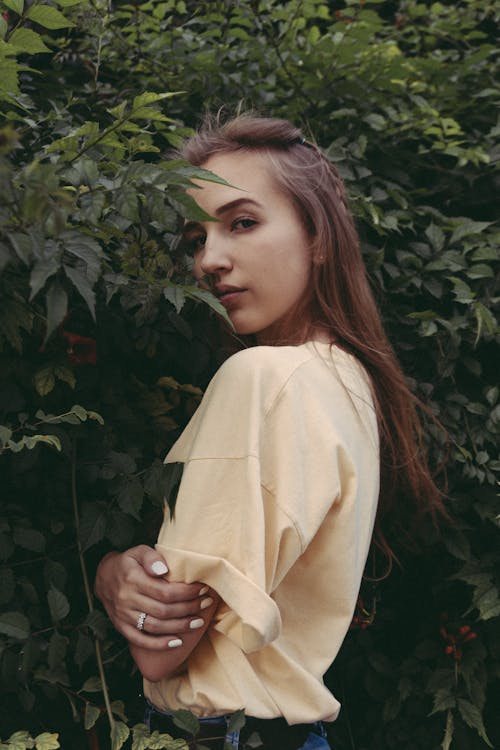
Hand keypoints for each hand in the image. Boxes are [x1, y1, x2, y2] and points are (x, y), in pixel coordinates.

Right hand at [94, 545, 218, 649]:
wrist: (103, 577)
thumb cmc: (128, 563)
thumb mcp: (138, 551)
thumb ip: (152, 557)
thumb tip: (164, 569)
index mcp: (133, 579)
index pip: (164, 591)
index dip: (186, 592)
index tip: (202, 588)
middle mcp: (127, 599)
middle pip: (163, 610)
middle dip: (188, 608)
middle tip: (206, 603)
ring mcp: (124, 616)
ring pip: (155, 626)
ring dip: (179, 627)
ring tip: (198, 622)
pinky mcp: (122, 627)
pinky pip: (140, 640)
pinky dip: (159, 644)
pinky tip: (177, 642)